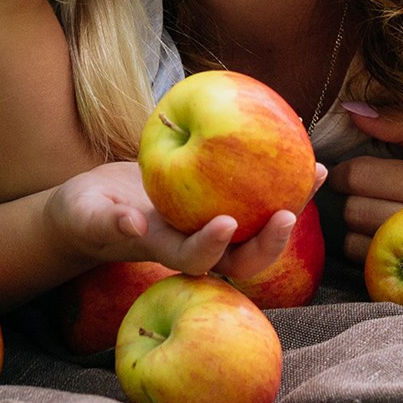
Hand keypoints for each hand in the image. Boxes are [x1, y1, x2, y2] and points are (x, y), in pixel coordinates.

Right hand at [46, 160, 327, 280]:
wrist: (97, 206)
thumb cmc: (86, 214)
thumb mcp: (89, 216)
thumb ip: (108, 220)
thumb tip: (129, 223)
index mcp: (167, 253)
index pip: (197, 260)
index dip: (213, 247)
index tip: (226, 223)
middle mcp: (197, 243)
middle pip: (243, 257)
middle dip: (270, 241)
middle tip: (288, 213)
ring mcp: (210, 224)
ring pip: (259, 223)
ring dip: (290, 203)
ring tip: (316, 172)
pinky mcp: (219, 199)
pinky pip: (256, 189)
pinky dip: (277, 171)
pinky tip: (298, 142)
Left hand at [327, 103, 402, 262]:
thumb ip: (401, 123)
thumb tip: (352, 111)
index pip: (360, 175)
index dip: (349, 171)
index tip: (358, 172)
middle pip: (353, 209)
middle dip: (354, 199)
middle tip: (370, 194)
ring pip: (353, 240)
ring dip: (357, 228)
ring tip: (378, 215)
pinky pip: (363, 265)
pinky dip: (366, 252)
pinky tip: (385, 239)